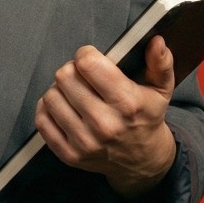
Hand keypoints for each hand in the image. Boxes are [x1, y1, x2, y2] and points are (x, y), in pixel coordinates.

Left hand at [34, 35, 177, 197]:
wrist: (142, 161)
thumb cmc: (146, 118)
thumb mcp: (161, 89)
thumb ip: (161, 63)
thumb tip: (157, 41)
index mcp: (127, 104)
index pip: (88, 64)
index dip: (86, 54)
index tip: (91, 59)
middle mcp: (104, 125)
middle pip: (65, 76)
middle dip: (72, 70)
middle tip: (82, 77)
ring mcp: (85, 142)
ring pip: (51, 97)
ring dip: (60, 90)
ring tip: (74, 93)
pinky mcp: (69, 155)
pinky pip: (42, 121)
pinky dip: (48, 109)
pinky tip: (63, 107)